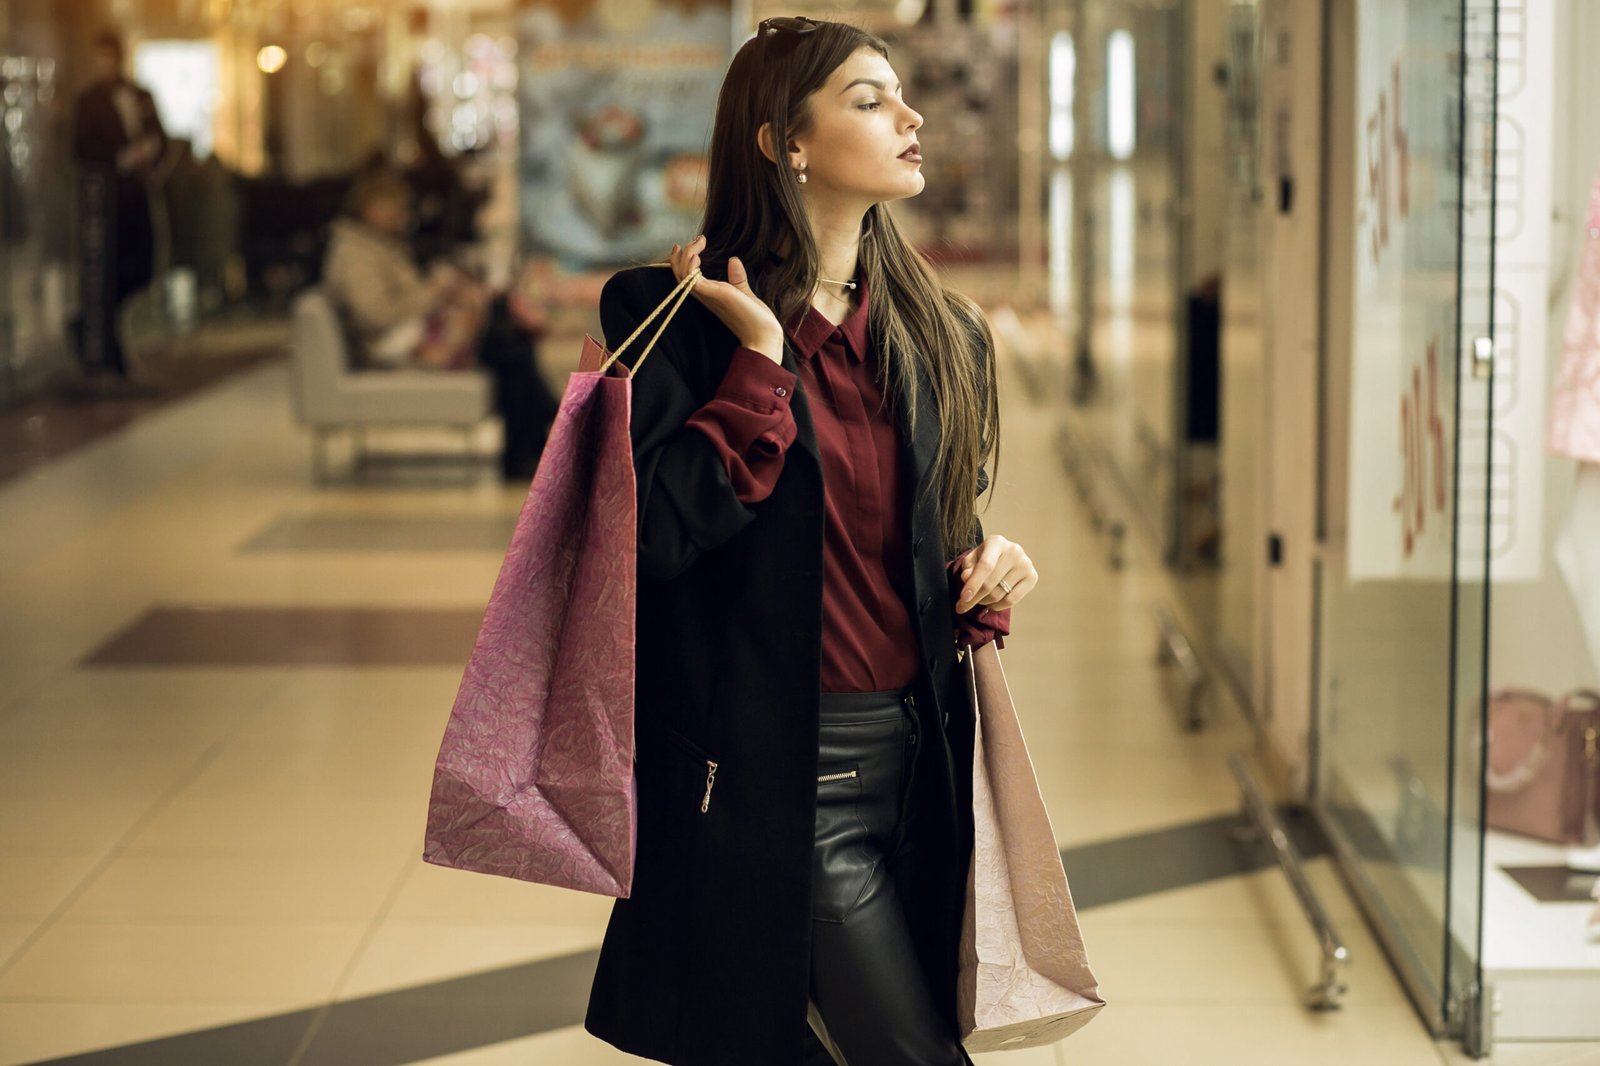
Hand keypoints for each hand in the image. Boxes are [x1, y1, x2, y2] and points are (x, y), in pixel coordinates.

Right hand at [670, 236, 783, 361]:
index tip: (692, 243)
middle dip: (682, 254)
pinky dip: (690, 265)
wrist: (764, 336)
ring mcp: (707, 296)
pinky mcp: (714, 295)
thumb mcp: (744, 292)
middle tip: (697, 240)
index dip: (683, 260)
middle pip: (680, 275)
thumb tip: (733, 260)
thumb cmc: (756, 319)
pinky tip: (697, 255)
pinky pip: (692, 280)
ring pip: (682, 275)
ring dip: (686, 255)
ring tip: (699, 243)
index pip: (687, 278)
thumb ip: (737, 278)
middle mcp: (705, 296)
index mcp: (710, 295)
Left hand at [955, 535, 1036, 612]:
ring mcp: (1025, 564)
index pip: (985, 566)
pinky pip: (1011, 601)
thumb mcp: (972, 559)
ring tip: (980, 599)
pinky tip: (992, 603)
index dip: (974, 583)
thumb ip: (968, 567)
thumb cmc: (985, 558)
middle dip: (974, 598)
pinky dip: (998, 606)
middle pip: (990, 583)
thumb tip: (966, 577)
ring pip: (999, 594)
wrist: (1004, 557)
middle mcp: (1014, 551)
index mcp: (996, 542)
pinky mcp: (1032, 577)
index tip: (964, 598)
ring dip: (985, 602)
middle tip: (964, 605)